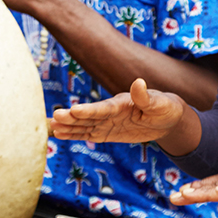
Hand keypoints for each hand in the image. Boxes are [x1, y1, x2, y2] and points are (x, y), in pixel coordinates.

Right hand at [51, 78, 186, 143]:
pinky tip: (60, 135)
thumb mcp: (160, 103)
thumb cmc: (165, 107)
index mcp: (121, 103)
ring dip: (69, 127)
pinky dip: (75, 135)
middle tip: (54, 117)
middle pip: (88, 116)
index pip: (103, 108)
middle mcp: (110, 112)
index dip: (89, 110)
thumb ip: (146, 97)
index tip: (73, 110)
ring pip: (85, 125)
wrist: (166, 118)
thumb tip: (139, 82)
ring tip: (51, 127)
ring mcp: (107, 122)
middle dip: (72, 118)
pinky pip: (88, 134)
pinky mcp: (107, 132)